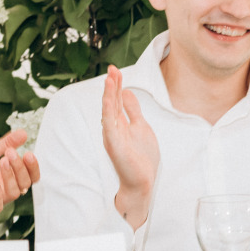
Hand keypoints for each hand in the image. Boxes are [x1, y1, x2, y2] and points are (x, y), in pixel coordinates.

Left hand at [0, 127, 40, 230]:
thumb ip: (4, 144)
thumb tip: (23, 133)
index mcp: (9, 176)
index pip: (30, 175)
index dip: (32, 166)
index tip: (28, 153)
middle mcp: (5, 189)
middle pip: (25, 183)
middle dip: (20, 167)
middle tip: (10, 153)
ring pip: (13, 193)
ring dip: (10, 176)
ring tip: (2, 161)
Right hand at [102, 65, 159, 228]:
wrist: (141, 182)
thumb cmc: (141, 159)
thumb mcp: (141, 127)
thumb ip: (133, 111)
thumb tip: (127, 92)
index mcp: (121, 123)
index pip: (117, 100)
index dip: (117, 85)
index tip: (116, 70)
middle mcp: (114, 127)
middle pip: (112, 101)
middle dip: (113, 84)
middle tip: (112, 68)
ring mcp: (112, 135)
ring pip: (109, 109)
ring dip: (109, 93)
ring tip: (110, 78)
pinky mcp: (113, 143)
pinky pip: (109, 122)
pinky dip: (108, 108)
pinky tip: (109, 97)